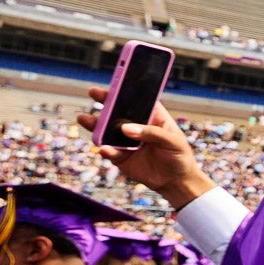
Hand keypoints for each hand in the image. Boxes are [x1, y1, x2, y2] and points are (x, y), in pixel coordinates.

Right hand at [77, 87, 215, 208]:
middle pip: (118, 112)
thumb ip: (151, 133)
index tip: (115, 83)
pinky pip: (110, 151)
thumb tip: (126, 128)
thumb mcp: (173, 142)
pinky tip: (104, 149)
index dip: (127, 91)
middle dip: (105, 102)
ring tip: (84, 118)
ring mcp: (126, 141)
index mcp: (153, 117)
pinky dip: (106, 150)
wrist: (175, 182)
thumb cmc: (179, 156)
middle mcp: (137, 126)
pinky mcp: (121, 157)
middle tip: (93, 92)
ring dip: (96, 124)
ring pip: (108, 130)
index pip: (138, 101)